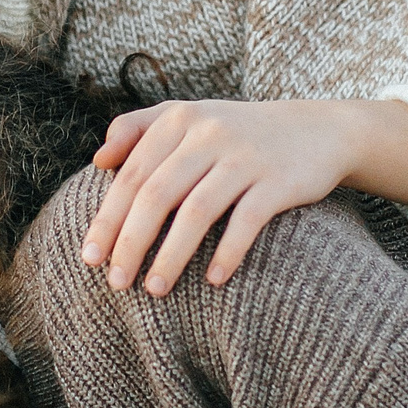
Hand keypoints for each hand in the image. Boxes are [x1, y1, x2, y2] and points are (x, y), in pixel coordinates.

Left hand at [83, 98, 407, 294]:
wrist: (318, 130)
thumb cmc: (238, 134)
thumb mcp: (190, 118)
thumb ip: (139, 129)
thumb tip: (98, 160)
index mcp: (179, 119)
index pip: (131, 175)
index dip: (107, 218)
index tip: (89, 258)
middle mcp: (209, 133)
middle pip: (157, 194)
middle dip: (131, 242)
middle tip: (116, 282)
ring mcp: (246, 156)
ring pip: (197, 211)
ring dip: (172, 255)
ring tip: (155, 289)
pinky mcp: (280, 180)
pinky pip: (247, 221)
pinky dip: (227, 252)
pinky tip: (212, 280)